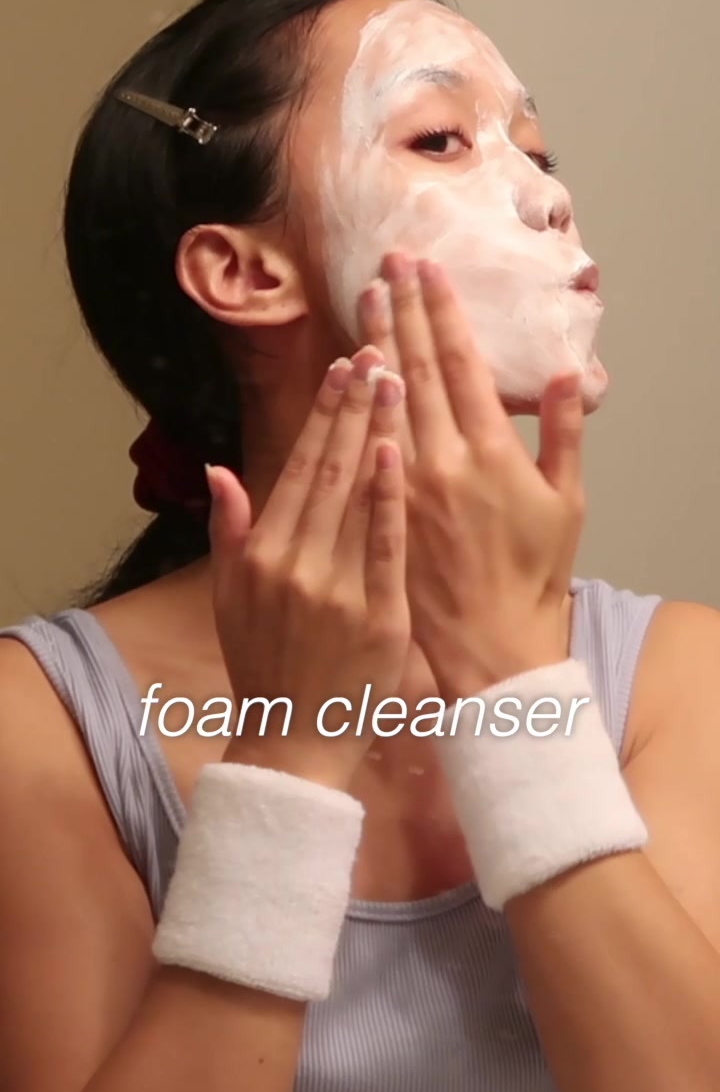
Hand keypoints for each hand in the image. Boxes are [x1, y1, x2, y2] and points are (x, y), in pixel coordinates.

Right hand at [207, 346, 410, 791]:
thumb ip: (228, 530)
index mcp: (263, 554)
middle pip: (329, 470)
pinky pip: (385, 547)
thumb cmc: (264, 667)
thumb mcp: (229, 599)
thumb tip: (219, 470)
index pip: (297, 468)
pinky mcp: (377, 616)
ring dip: (376, 433)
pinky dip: (390, 499)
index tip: (341, 368)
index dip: (321, 416)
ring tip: (395, 378)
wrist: (294, 742)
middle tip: (375, 350)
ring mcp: (336, 589)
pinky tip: (399, 452)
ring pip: (358, 497)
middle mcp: (295, 563)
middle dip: (353, 406)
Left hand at [359, 252, 585, 697]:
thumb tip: (562, 376)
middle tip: (387, 263)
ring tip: (364, 298)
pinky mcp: (381, 510)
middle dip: (402, 311)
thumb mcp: (566, 505)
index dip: (442, 312)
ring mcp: (405, 485)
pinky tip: (346, 373)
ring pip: (384, 400)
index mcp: (491, 453)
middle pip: (417, 370)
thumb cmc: (532, 577)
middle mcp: (443, 460)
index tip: (428, 270)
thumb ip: (561, 437)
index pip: (461, 365)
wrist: (489, 646)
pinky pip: (361, 450)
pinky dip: (355, 407)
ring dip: (374, 344)